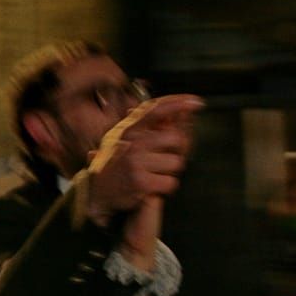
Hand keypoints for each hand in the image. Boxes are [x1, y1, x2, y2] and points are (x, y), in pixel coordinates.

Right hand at [86, 94, 203, 224]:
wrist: (98, 193)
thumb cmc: (119, 165)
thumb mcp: (129, 142)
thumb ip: (153, 129)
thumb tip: (181, 114)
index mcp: (130, 130)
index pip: (156, 110)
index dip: (178, 103)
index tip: (196, 102)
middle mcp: (133, 143)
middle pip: (176, 139)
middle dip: (178, 150)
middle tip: (167, 158)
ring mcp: (136, 162)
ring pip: (176, 163)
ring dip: (170, 170)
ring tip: (155, 173)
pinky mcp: (141, 182)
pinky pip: (171, 182)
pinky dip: (166, 186)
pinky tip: (153, 186)